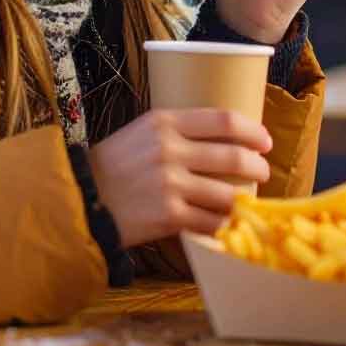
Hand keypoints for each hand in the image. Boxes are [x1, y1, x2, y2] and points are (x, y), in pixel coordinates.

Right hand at [87, 109, 272, 247]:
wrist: (81, 198)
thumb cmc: (114, 165)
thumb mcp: (141, 131)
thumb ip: (177, 130)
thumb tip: (223, 139)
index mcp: (164, 121)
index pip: (224, 120)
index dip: (252, 131)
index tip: (264, 141)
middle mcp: (169, 149)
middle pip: (233, 156)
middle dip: (257, 166)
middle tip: (263, 172)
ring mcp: (170, 183)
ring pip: (227, 193)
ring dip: (245, 200)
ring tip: (248, 202)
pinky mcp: (168, 215)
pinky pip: (211, 222)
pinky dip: (224, 225)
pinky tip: (228, 225)